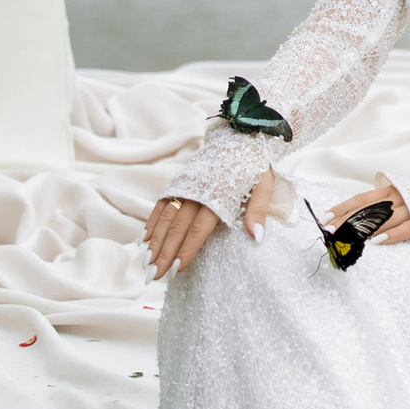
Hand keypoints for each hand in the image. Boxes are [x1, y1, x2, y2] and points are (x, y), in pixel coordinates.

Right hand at [145, 170, 279, 277]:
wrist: (239, 133)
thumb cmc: (253, 164)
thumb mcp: (264, 183)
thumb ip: (259, 210)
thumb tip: (257, 238)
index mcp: (218, 194)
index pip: (199, 228)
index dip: (187, 249)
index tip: (177, 269)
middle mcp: (197, 190)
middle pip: (177, 227)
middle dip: (164, 253)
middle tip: (153, 276)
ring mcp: (185, 185)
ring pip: (165, 217)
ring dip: (154, 241)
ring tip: (145, 263)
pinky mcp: (179, 180)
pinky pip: (162, 203)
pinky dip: (152, 221)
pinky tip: (144, 239)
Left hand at [328, 173, 409, 244]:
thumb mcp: (396, 201)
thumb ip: (378, 208)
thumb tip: (350, 223)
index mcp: (389, 191)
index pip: (359, 200)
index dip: (341, 209)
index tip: (324, 219)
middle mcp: (397, 198)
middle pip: (367, 210)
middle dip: (346, 222)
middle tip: (330, 233)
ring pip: (382, 220)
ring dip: (363, 231)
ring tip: (347, 240)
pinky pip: (403, 230)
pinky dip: (389, 236)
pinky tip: (376, 243)